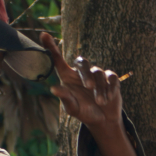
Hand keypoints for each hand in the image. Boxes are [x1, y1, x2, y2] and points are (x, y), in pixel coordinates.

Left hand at [38, 33, 138, 155]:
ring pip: (98, 73)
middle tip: (88, 87)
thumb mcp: (73, 108)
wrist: (103, 120)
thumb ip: (65, 98)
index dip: (50, 47)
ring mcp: (97, 75)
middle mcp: (81, 73)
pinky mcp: (111, 79)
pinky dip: (110, 87)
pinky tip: (109, 98)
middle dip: (86, 74)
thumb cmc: (84, 112)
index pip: (58, 59)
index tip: (43, 34)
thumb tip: (53, 89)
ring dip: (100, 88)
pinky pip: (111, 77)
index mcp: (67, 76)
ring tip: (101, 102)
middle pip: (82, 63)